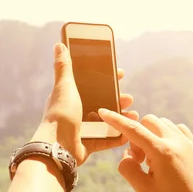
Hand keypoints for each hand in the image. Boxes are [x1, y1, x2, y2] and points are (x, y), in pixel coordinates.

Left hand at [31, 43, 138, 165]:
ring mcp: (83, 130)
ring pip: (107, 122)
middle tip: (129, 98)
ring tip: (134, 115)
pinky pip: (108, 140)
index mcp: (70, 98)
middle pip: (102, 103)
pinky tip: (130, 132)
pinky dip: (119, 136)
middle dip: (118, 99)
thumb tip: (59, 44)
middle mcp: (76, 113)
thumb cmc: (60, 115)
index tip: (121, 74)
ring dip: (122, 118)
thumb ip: (63, 67)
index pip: (91, 85)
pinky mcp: (89, 144)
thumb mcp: (64, 86)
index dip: (106, 79)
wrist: (58, 146)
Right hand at [97, 109, 192, 191]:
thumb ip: (128, 169)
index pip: (133, 129)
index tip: (103, 112)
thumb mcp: (144, 191)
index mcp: (161, 152)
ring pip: (163, 123)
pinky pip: (177, 129)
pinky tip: (165, 154)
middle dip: (137, 136)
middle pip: (148, 121)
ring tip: (153, 160)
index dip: (116, 120)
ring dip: (151, 135)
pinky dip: (166, 136)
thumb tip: (126, 156)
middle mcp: (176, 141)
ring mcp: (188, 142)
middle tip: (139, 160)